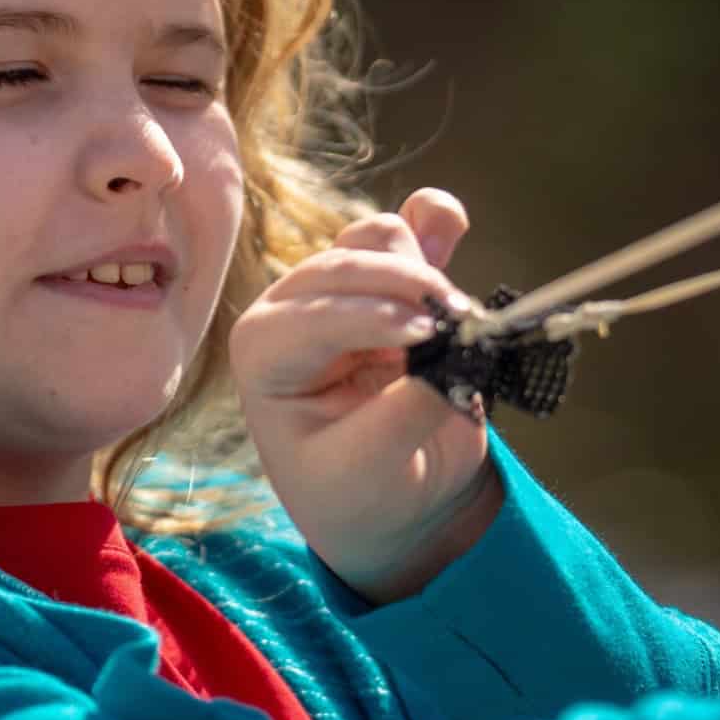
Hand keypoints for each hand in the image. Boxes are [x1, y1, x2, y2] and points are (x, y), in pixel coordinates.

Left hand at [228, 188, 500, 603]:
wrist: (400, 496)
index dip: (371, 318)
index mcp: (265, 354)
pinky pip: (414, 228)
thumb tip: (451, 351)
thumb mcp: (369, 471)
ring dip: (420, 267)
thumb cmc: (361, 491)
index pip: (311, 315)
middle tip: (454, 326)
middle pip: (347, 263)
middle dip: (404, 288)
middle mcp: (294, 309)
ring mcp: (346, 289)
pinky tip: (452, 227)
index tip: (426, 336)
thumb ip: (404, 413)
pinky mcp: (397, 284)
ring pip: (380, 239)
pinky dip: (436, 223)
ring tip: (454, 319)